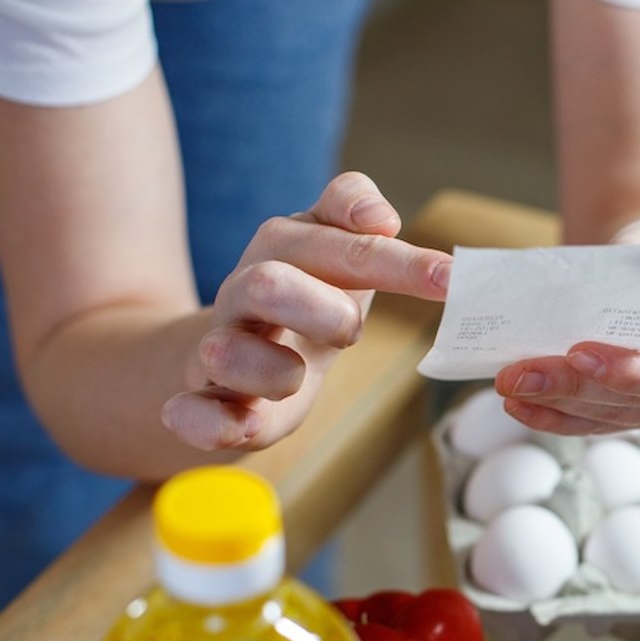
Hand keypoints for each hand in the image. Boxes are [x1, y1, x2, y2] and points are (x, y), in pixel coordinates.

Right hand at [161, 172, 450, 450]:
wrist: (232, 356)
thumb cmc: (307, 298)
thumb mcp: (336, 252)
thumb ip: (355, 214)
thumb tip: (381, 216)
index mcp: (285, 248)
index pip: (336, 237)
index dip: (393, 258)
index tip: (449, 278)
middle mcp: (245, 292)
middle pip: (268, 285)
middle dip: (323, 310)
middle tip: (351, 331)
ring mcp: (219, 348)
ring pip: (226, 352)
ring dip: (274, 371)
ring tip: (297, 376)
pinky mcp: (203, 402)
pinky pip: (190, 413)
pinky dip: (212, 423)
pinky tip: (240, 426)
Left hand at [493, 213, 639, 434]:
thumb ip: (623, 282)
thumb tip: (557, 308)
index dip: (631, 373)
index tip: (579, 354)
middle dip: (574, 389)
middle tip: (519, 374)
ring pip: (614, 418)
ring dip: (558, 406)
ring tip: (511, 386)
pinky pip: (601, 424)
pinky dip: (558, 417)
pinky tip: (523, 407)